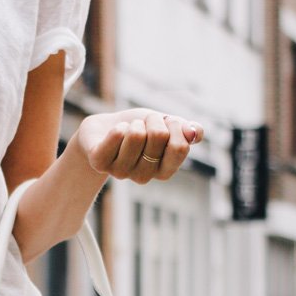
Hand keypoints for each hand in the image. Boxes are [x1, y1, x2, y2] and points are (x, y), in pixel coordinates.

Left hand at [75, 109, 203, 183]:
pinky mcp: (100, 162)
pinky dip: (118, 126)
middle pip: (159, 136)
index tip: (167, 122)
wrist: (104, 129)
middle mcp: (143, 176)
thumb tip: (195, 133)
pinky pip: (116, 135)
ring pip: (137, 134)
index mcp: (164, 171)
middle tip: (142, 123)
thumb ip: (185, 129)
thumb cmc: (139, 128)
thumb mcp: (166, 125)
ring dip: (133, 122)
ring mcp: (121, 172)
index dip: (176, 126)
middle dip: (152, 119)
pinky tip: (113, 132)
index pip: (180, 147)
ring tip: (127, 128)